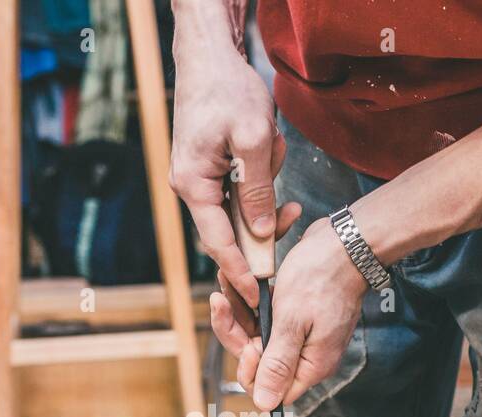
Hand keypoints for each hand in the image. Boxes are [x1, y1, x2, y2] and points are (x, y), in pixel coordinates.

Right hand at [169, 42, 296, 309]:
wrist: (209, 56)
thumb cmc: (227, 90)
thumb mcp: (252, 139)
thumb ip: (258, 190)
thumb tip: (261, 231)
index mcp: (192, 185)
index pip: (218, 243)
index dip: (240, 271)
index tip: (258, 296)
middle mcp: (190, 186)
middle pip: (229, 230)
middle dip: (263, 222)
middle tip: (291, 219)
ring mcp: (198, 178)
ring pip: (239, 207)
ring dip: (264, 189)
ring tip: (271, 148)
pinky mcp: (210, 168)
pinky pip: (240, 188)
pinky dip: (260, 177)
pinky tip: (269, 150)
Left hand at [228, 217, 368, 410]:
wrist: (346, 241)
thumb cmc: (323, 276)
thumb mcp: (293, 321)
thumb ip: (278, 364)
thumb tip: (265, 404)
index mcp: (310, 365)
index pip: (270, 389)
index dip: (250, 370)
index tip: (247, 343)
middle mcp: (306, 355)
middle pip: (259, 360)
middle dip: (237, 331)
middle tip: (222, 301)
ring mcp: (302, 335)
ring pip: (258, 335)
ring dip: (238, 312)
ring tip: (225, 283)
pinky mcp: (297, 316)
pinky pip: (266, 318)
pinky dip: (250, 303)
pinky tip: (238, 283)